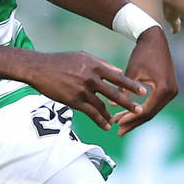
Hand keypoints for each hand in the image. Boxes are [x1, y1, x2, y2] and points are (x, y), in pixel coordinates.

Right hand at [18, 49, 146, 131]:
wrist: (40, 68)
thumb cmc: (62, 61)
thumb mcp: (83, 57)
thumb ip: (101, 64)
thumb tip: (118, 71)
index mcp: (95, 65)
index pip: (118, 77)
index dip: (131, 85)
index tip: (143, 92)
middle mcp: (91, 78)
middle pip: (114, 93)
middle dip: (128, 103)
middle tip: (139, 110)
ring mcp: (82, 90)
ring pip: (102, 106)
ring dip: (112, 115)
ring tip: (119, 122)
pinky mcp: (74, 101)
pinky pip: (91, 113)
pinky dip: (100, 121)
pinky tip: (106, 126)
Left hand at [113, 28, 177, 135]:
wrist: (155, 39)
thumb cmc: (142, 53)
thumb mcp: (131, 73)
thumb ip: (124, 91)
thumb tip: (113, 106)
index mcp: (163, 89)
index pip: (146, 110)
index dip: (131, 119)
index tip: (117, 124)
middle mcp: (171, 92)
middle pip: (150, 113)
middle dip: (133, 122)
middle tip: (118, 131)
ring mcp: (172, 92)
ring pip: (152, 110)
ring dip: (136, 117)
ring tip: (120, 124)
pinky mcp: (169, 89)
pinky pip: (154, 103)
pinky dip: (142, 108)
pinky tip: (128, 113)